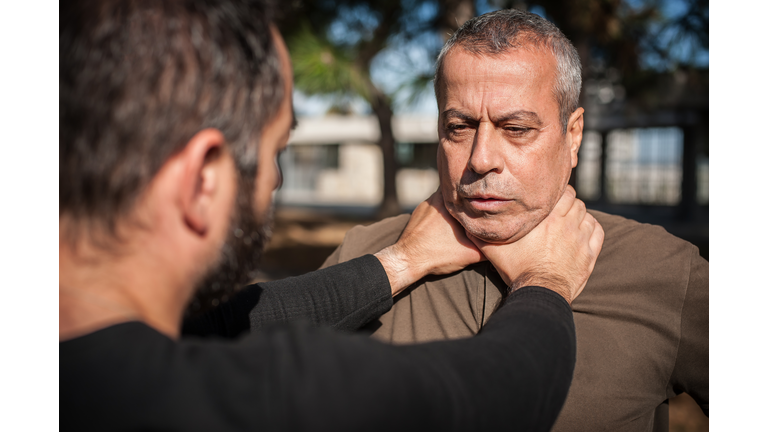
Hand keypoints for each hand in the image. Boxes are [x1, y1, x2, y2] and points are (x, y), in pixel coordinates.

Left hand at [375, 190, 484, 295]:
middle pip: (459, 193)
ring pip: (446, 200)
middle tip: (478, 206)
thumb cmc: (438, 255)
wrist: (408, 261)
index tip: (488, 197)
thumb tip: (505, 241)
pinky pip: (436, 207)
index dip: (480, 193)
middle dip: (468, 200)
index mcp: (451, 202)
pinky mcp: (419, 211)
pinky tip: (447, 224)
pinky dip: (442, 213)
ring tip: (464, 217)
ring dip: (454, 207)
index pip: (471, 189)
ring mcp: (427, 204)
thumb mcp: (470, 253)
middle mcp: (437, 197)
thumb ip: (489, 246)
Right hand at [468, 186, 603, 303]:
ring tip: (568, 223)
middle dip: (568, 204)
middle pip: (576, 202)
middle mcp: (567, 224)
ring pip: (587, 215)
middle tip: (558, 212)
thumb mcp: (493, 249)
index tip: (549, 202)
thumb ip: (482, 233)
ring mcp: (580, 239)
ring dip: (579, 216)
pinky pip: (597, 232)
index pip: (562, 192)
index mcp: (546, 218)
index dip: (556, 195)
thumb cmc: (517, 270)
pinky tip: (582, 233)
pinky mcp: (589, 254)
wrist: (539, 293)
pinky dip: (591, 229)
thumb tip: (466, 221)